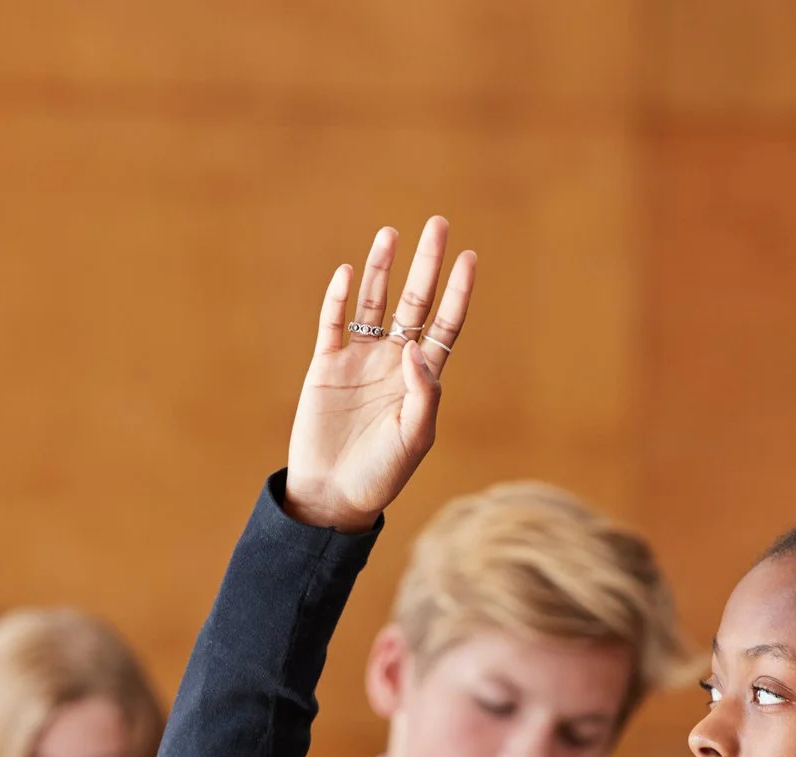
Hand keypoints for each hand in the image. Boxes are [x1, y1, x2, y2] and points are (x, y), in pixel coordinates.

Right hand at [283, 218, 476, 531]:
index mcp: (421, 378)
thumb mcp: (414, 438)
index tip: (469, 257)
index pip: (445, 324)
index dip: (458, 292)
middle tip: (438, 223)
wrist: (333, 494)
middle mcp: (393, 361)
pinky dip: (337, 299)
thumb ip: (422, 393)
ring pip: (373, 304)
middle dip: (426, 264)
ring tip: (390, 234)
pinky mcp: (326, 367)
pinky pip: (332, 325)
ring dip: (382, 269)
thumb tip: (415, 347)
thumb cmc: (381, 474)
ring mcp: (359, 361)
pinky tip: (346, 273)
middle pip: (414, 302)